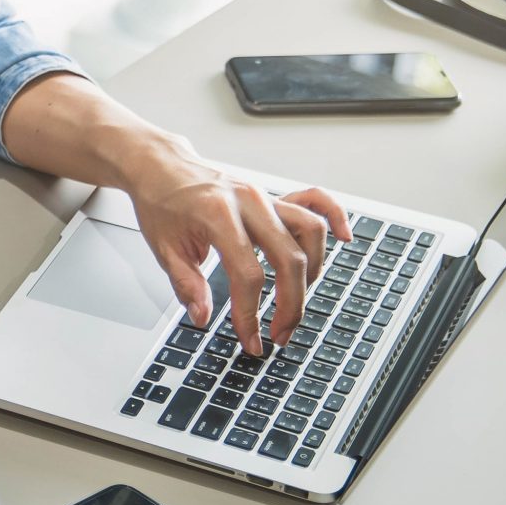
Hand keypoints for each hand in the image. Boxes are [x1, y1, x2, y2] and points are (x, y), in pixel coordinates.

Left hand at [121, 139, 351, 351]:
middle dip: (291, 304)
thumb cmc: (160, 202)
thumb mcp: (162, 247)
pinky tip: (345, 239)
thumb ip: (186, 285)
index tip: (250, 338)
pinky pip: (315, 200)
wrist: (160, 166)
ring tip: (295, 301)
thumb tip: (203, 317)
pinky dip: (335, 217)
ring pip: (310, 233)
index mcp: (218, 215)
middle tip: (280, 334)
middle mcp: (248, 202)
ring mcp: (264, 196)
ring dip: (311, 273)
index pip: (248, 274)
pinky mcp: (272, 195)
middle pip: (289, 258)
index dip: (251, 314)